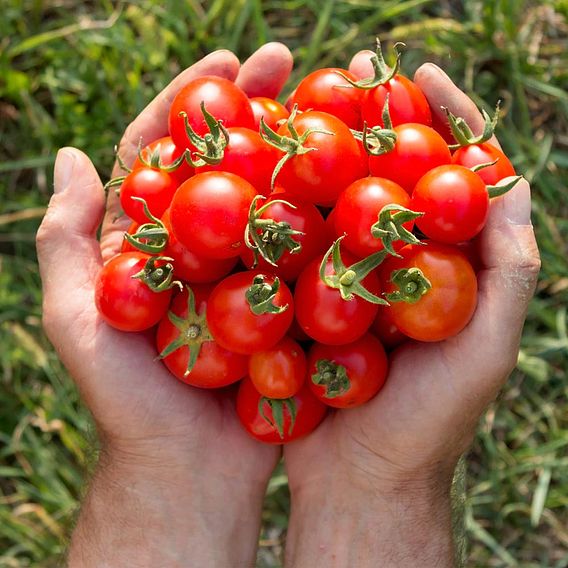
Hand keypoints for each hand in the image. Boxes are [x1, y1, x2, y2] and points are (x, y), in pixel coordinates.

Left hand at [36, 44, 291, 566]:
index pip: (166, 155)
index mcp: (149, 244)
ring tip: (327, 104)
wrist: (189, 474)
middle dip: (253, 108)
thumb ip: (68, 244)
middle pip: (225, 164)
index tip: (227, 62)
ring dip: (294, 152)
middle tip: (287, 61)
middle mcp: (200, 251)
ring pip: (269, 200)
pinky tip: (350, 183)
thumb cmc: (130, 406)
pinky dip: (322, 216)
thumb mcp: (80, 323)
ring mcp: (245, 274)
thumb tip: (73, 156)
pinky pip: (301, 252)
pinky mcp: (281, 303)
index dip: (192, 103)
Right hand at [284, 55, 540, 566]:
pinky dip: (286, 210)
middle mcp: (399, 267)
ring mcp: (349, 282)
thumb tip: (510, 180)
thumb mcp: (484, 350)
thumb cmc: (426, 425)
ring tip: (305, 107)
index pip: (453, 178)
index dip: (444, 121)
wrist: (358, 483)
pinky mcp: (306, 305)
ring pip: (339, 205)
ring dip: (326, 156)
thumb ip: (506, 269)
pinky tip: (266, 177)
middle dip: (377, 122)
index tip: (420, 75)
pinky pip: (298, 246)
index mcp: (448, 268)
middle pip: (392, 179)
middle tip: (353, 73)